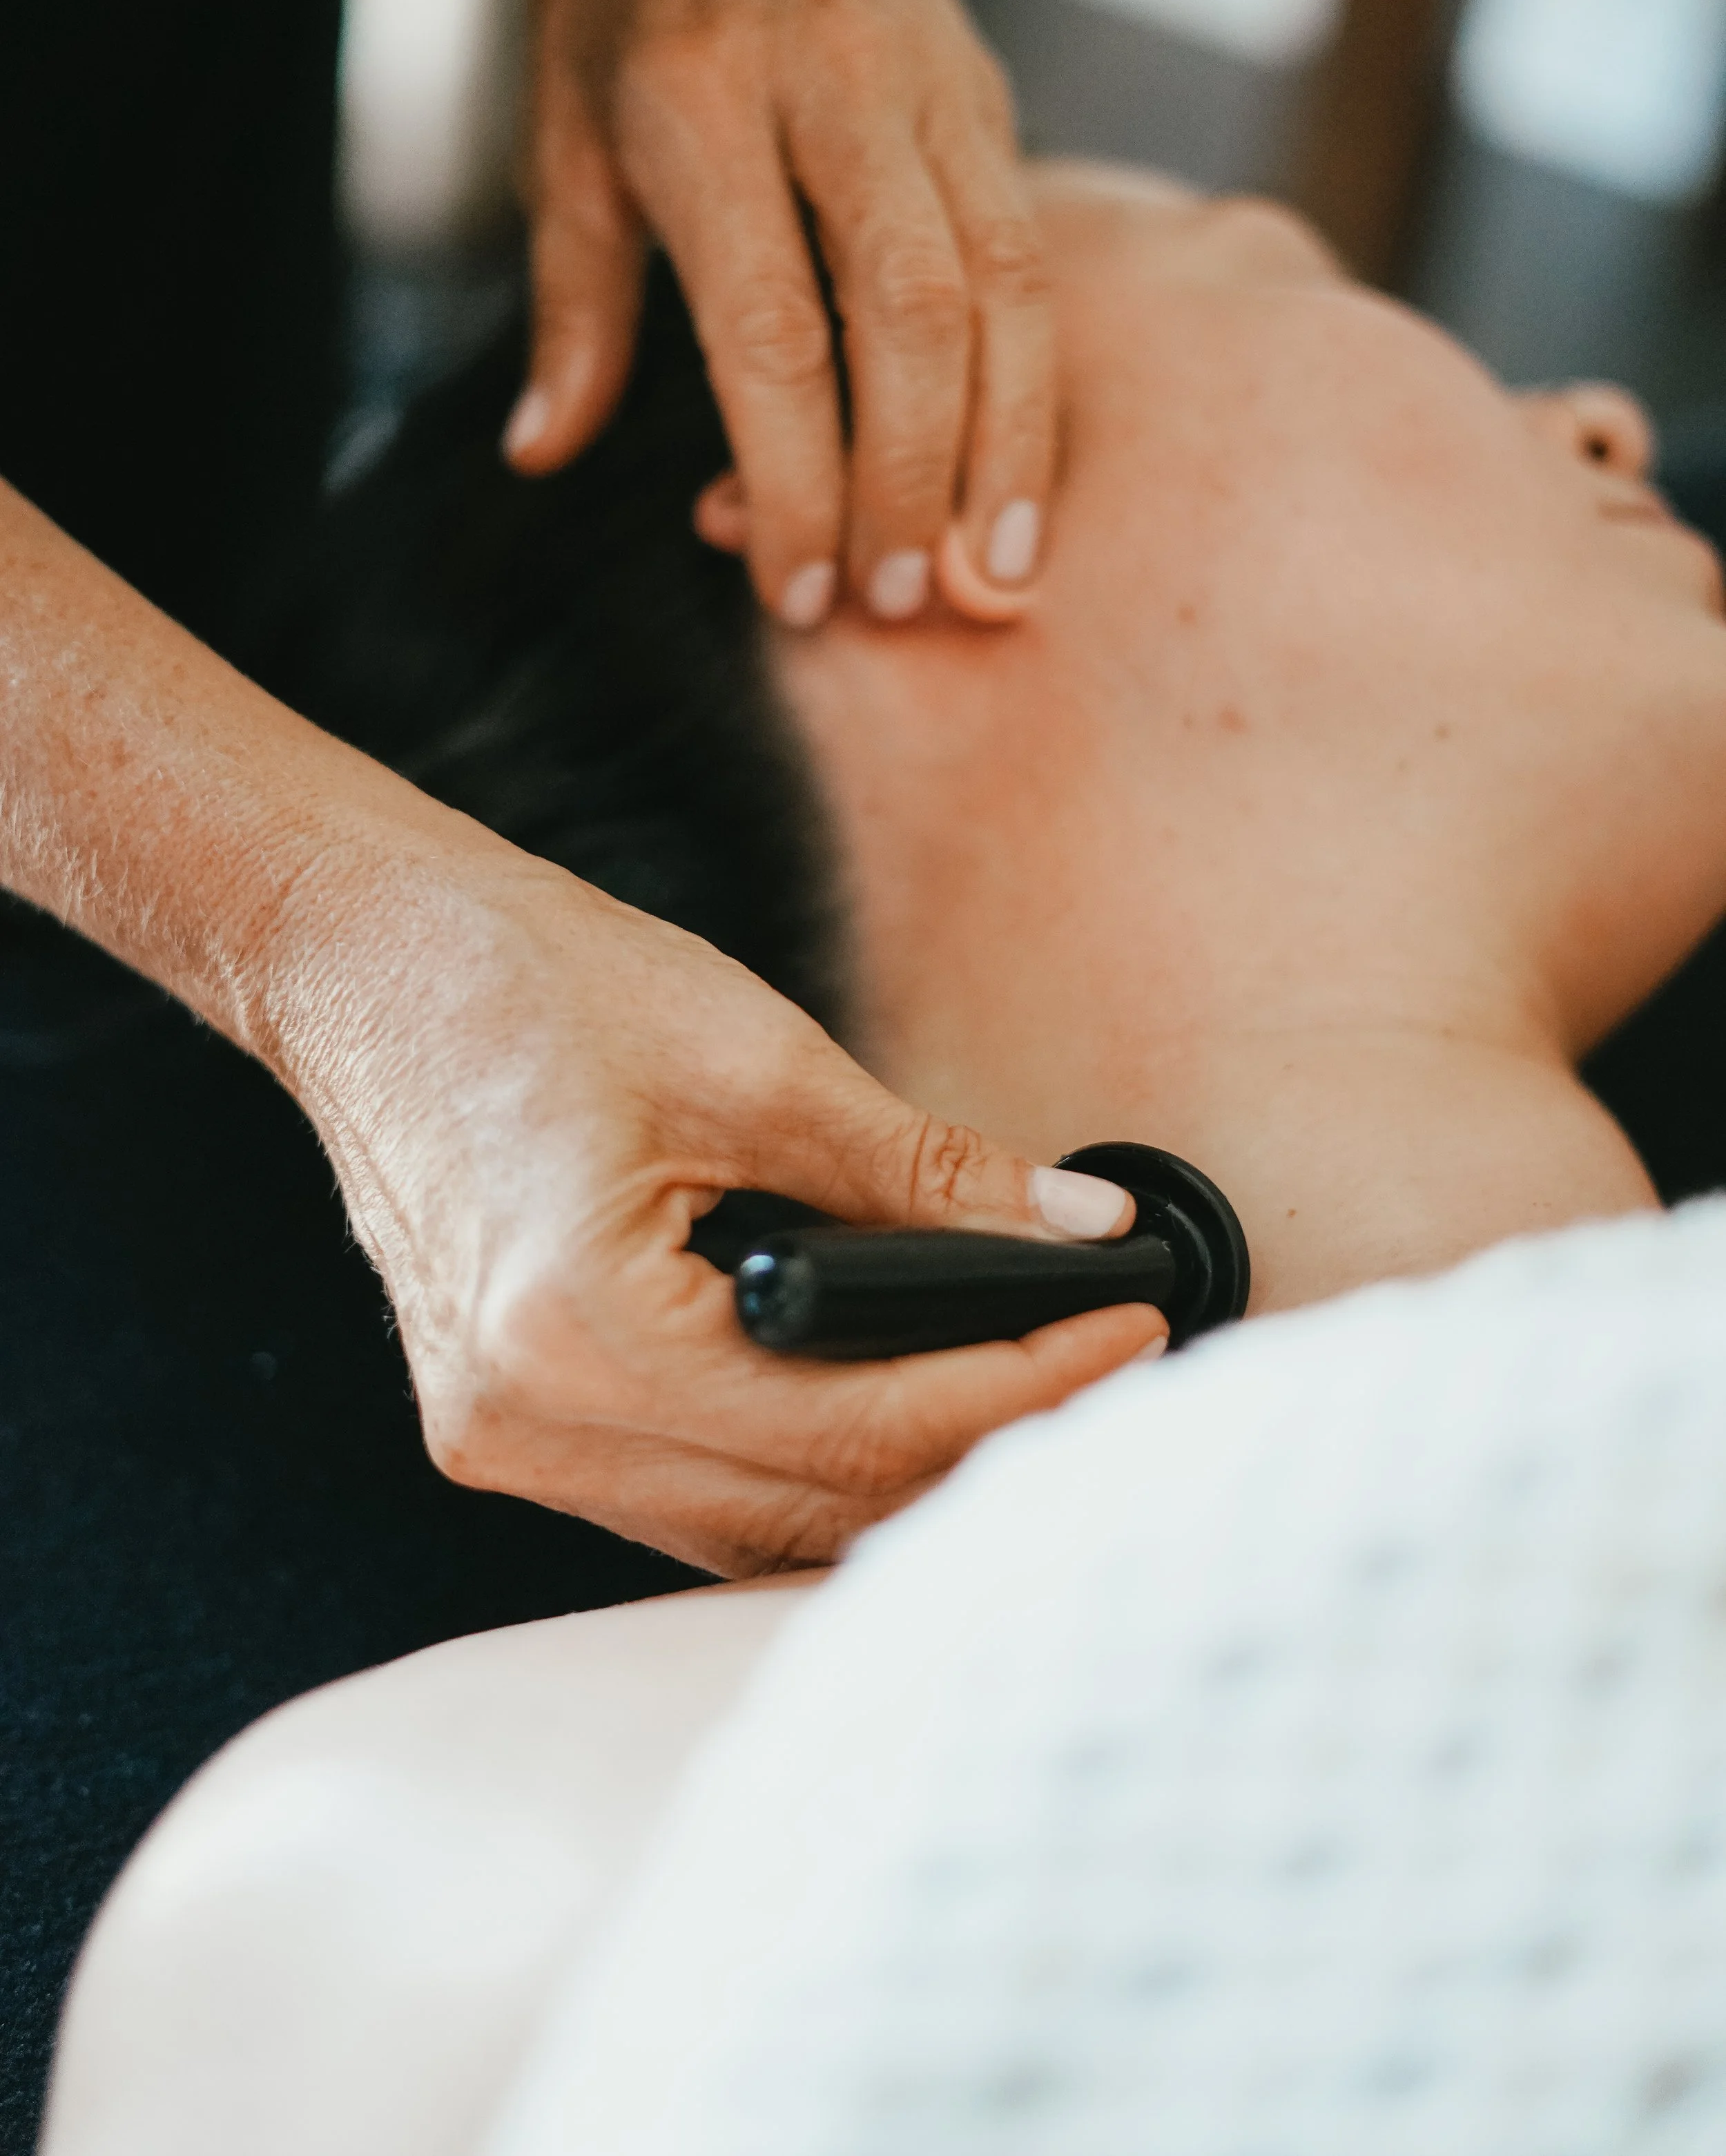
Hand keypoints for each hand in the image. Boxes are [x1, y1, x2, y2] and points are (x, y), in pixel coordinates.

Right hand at [273, 830, 1162, 1576]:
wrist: (366, 961)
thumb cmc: (529, 983)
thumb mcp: (754, 1059)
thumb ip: (924, 1170)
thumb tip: (1079, 1230)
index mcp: (577, 1335)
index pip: (856, 1424)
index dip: (1019, 1385)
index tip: (1131, 1333)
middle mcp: (528, 1427)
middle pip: (812, 1504)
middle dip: (979, 1445)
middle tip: (1106, 1371)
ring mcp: (507, 1445)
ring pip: (755, 1527)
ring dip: (896, 1475)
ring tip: (1026, 1391)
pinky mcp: (509, 1429)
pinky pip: (691, 1502)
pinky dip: (804, 1472)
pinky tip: (893, 1415)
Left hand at [504, 0, 1055, 631]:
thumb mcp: (556, 112)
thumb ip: (571, 297)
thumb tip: (546, 454)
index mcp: (698, 98)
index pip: (768, 327)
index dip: (792, 474)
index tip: (796, 587)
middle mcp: (831, 89)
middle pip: (909, 319)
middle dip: (912, 482)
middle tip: (898, 606)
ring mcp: (927, 88)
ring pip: (1005, 289)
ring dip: (1007, 448)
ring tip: (991, 576)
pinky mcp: (986, 97)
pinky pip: (1036, 255)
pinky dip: (1039, 381)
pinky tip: (1024, 478)